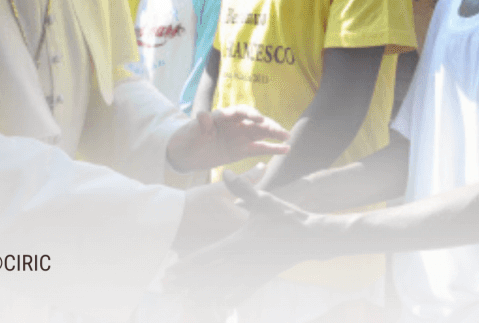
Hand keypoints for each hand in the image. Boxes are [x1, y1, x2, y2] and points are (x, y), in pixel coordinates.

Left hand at [165, 172, 332, 297]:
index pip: (206, 257)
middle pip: (208, 276)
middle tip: (167, 288)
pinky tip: (219, 306)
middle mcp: (242, 262)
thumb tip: (226, 171)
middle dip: (187, 282)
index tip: (170, 271)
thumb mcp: (264, 201)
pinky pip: (241, 293)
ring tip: (185, 301)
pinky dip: (227, 299)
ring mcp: (252, 273)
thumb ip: (243, 188)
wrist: (310, 238)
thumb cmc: (287, 218)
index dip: (186, 265)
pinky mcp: (262, 278)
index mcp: (238, 244)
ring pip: (222, 288)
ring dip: (203, 294)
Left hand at [166, 106, 288, 173]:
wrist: (184, 154)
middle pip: (255, 122)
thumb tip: (202, 115)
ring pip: (261, 134)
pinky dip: (272, 149)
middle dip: (269, 125)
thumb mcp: (191, 132)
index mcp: (224, 116)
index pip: (241, 112)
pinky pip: (260, 149)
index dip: (251, 114)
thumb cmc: (187, 139)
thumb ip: (200, 125)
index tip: (260, 119)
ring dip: (275, 134)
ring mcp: (240, 137)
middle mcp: (236, 124)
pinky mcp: (242, 150)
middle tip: (281, 132)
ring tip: (288, 137)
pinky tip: (286, 150)